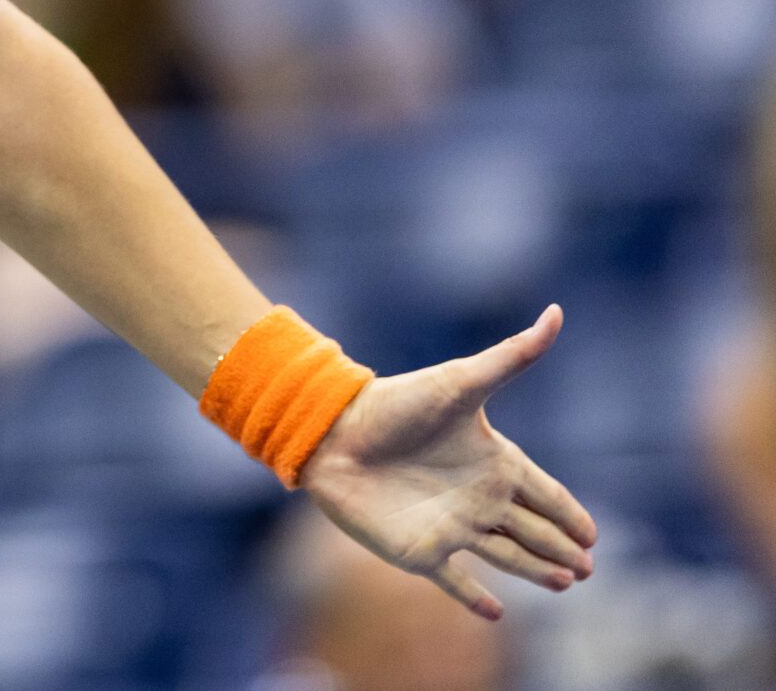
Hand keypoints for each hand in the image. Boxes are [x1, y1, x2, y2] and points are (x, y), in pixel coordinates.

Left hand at [299, 304, 598, 619]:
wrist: (332, 432)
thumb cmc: (396, 404)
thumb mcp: (461, 381)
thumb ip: (512, 356)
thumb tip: (557, 312)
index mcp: (492, 462)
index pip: (545, 494)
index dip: (569, 513)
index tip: (595, 534)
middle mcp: (477, 498)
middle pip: (532, 531)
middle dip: (562, 550)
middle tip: (588, 567)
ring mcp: (450, 527)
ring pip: (507, 557)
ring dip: (535, 572)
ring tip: (565, 583)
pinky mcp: (420, 551)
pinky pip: (454, 580)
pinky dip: (474, 597)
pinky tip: (496, 613)